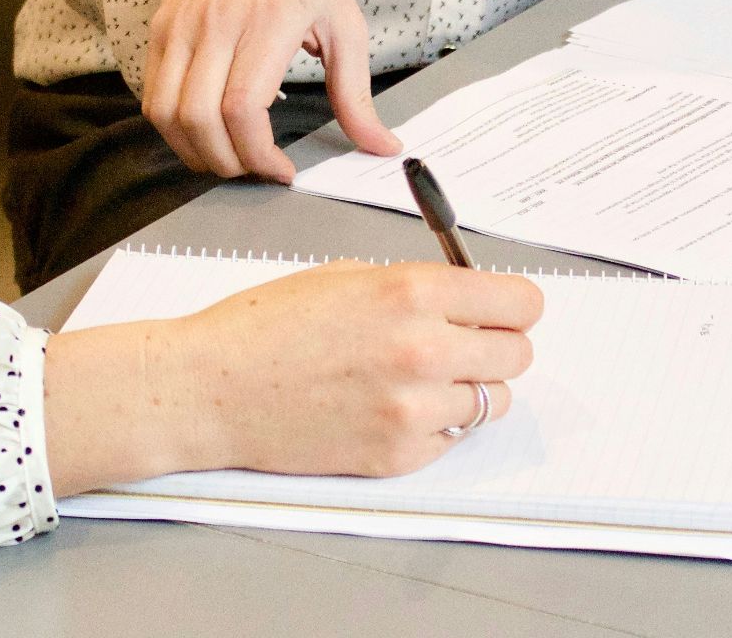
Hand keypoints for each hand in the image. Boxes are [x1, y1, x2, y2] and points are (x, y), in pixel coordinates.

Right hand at [42, 260, 543, 494]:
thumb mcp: (348, 275)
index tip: (504, 310)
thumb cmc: (266, 326)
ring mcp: (413, 409)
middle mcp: (424, 349)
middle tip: (464, 343)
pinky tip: (391, 407)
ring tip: (421, 379)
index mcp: (413, 292)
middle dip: (496, 345)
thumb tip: (470, 298)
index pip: (521, 303)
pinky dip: (435, 425)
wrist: (210, 388)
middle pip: (518, 354)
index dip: (514, 305)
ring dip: (469, 388)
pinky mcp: (398, 455)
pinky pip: (452, 439)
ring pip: (492, 401)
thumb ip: (418, 286)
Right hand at [143, 0, 400, 182]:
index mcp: (270, 18)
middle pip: (200, 118)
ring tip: (229, 158)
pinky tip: (205, 133)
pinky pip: (153, 96)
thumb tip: (382, 146)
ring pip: (167, 113)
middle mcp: (218, 21)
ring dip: (195, 152)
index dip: (258, 154)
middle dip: (227, 162)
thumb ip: (357, 93)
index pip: (243, 106)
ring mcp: (182, 24)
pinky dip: (174, 129)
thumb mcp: (345, 24)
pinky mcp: (161, 29)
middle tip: (255, 170)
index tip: (281, 170)